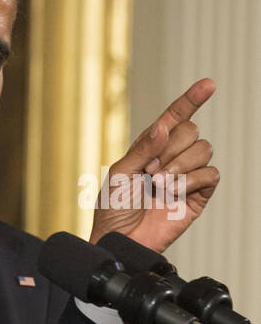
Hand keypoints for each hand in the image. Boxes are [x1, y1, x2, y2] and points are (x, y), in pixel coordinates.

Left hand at [90, 77, 218, 252]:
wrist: (121, 240)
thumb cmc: (113, 208)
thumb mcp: (121, 171)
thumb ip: (143, 148)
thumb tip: (164, 126)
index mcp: (151, 145)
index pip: (176, 116)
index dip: (191, 99)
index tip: (208, 84)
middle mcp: (171, 156)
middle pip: (191, 130)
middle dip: (170, 148)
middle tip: (150, 170)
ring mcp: (186, 176)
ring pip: (203, 150)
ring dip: (179, 165)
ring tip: (159, 184)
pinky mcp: (198, 196)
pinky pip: (210, 175)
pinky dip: (192, 181)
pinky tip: (173, 192)